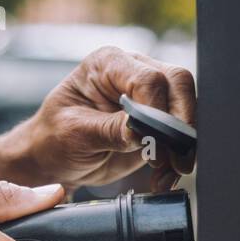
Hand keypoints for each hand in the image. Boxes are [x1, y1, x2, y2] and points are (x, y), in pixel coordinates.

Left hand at [0, 46, 196, 193]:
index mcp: (108, 64)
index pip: (148, 78)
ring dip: (182, 145)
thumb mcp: (74, 134)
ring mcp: (149, 95)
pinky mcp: (157, 121)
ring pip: (185, 108)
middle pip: (178, 84)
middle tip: (176, 160)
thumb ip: (110, 130)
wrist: (53, 158)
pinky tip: (165, 176)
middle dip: (181, 124)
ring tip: (168, 174)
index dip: (157, 110)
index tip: (152, 142)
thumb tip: (142, 133)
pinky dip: (177, 157)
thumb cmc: (54, 137)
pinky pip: (180, 133)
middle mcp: (133, 71)